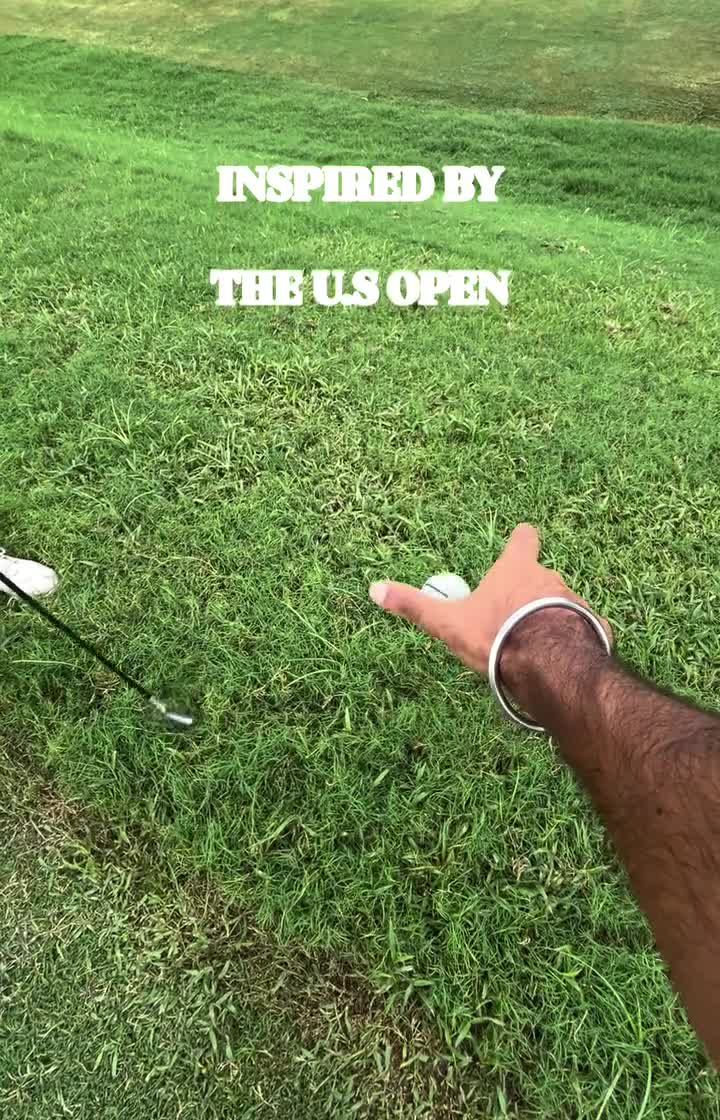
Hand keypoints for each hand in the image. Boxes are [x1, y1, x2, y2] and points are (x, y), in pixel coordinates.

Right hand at [368, 523, 610, 675]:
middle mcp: (549, 578)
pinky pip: (582, 631)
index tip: (520, 541)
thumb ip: (414, 606)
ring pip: (562, 605)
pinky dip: (572, 641)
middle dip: (530, 593)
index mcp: (517, 569)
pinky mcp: (594, 628)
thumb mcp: (448, 623)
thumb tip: (374, 589)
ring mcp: (576, 602)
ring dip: (551, 619)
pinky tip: (558, 662)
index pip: (524, 539)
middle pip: (541, 577)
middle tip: (513, 618)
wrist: (548, 665)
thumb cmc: (496, 636)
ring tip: (534, 647)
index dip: (521, 541)